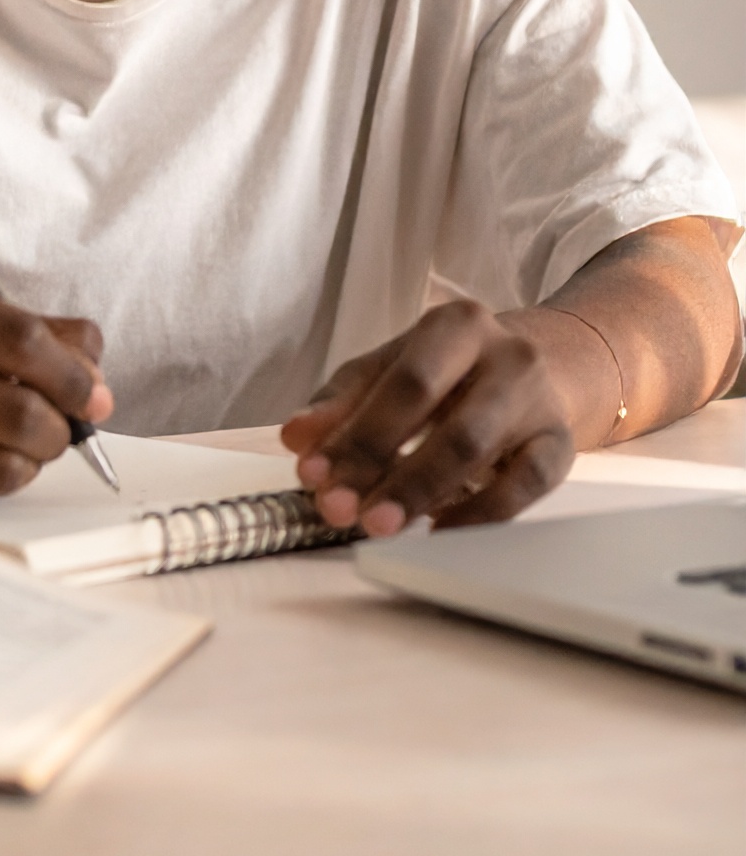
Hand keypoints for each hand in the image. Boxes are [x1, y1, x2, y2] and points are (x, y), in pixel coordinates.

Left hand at [279, 299, 574, 536]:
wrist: (537, 370)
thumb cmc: (449, 373)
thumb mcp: (391, 369)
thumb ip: (342, 403)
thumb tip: (296, 438)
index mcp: (456, 325)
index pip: (401, 381)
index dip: (355, 432)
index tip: (312, 474)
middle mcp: (507, 355)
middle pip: (442, 419)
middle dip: (384, 470)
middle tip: (340, 511)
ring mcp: (538, 401)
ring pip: (477, 452)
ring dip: (420, 494)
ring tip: (378, 525)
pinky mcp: (559, 445)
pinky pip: (522, 487)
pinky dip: (476, 515)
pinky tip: (436, 530)